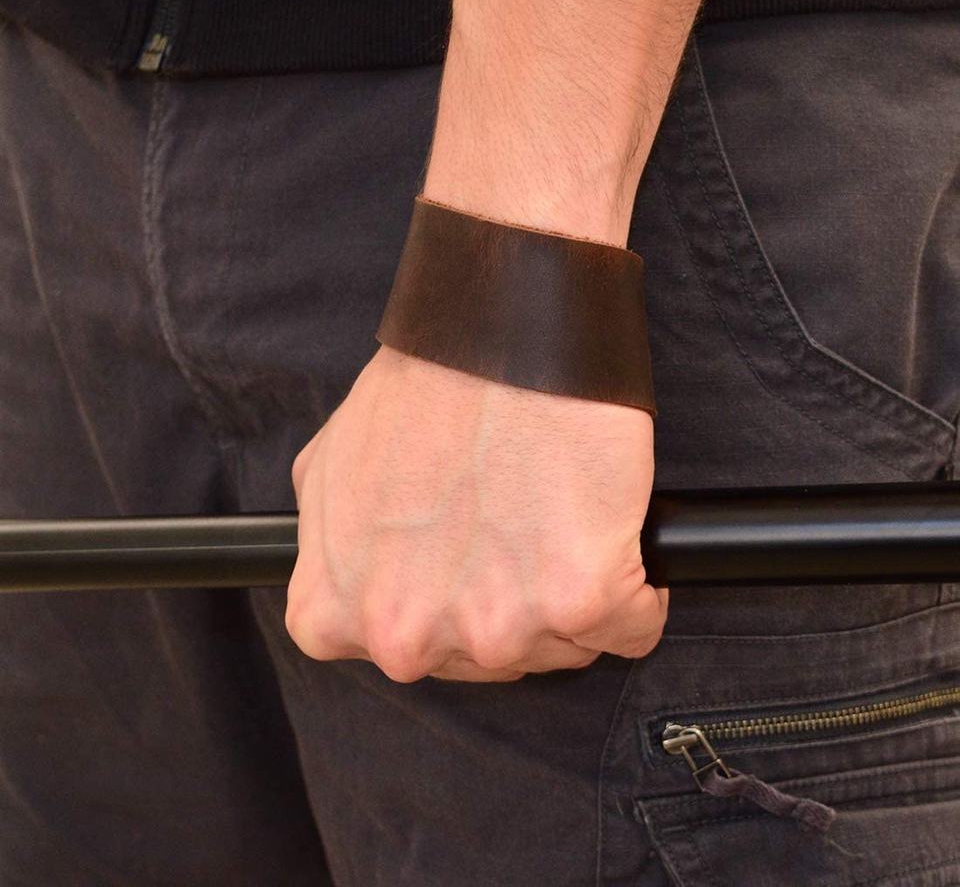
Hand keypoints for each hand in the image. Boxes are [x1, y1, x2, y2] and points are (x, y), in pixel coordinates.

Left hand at [286, 344, 667, 682]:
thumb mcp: (330, 468)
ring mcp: (494, 626)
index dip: (451, 601)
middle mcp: (407, 636)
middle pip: (489, 657)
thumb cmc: (425, 388)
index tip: (472, 563)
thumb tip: (362, 570)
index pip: (410, 653)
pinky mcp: (581, 601)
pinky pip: (633, 628)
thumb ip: (331, 542)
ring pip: (560, 648)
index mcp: (339, 613)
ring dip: (572, 597)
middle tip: (519, 531)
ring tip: (559, 519)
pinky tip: (613, 538)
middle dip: (512, 602)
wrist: (500, 335)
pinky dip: (638, 594)